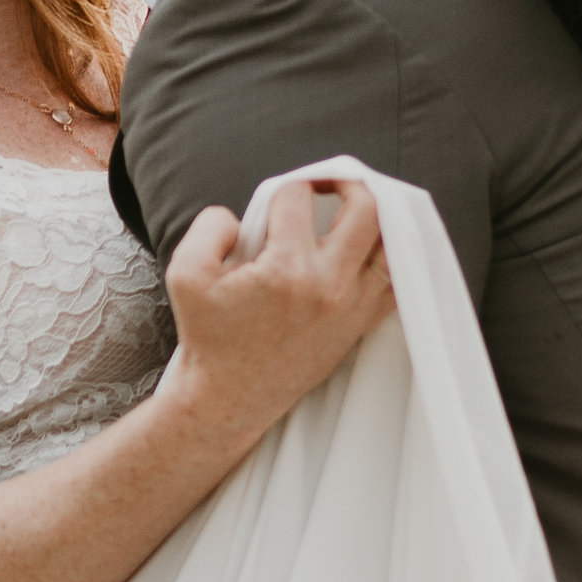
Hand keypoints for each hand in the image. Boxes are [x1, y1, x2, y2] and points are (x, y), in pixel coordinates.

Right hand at [157, 176, 392, 449]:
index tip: (270, 208)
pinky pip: (396, 281)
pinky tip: (368, 248)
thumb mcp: (185, 273)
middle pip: (365, 207)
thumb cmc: (208, 337)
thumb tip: (243, 214)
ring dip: (374, 217)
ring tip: (351, 209)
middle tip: (326, 185)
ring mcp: (352, 308)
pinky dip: (389, 258)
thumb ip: (210, 225)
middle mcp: (329, 287)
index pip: (298, 197)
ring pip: (391, 242)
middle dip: (345, 182)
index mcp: (287, 270)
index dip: (280, 190)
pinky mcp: (360, 325)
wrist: (229, 399)